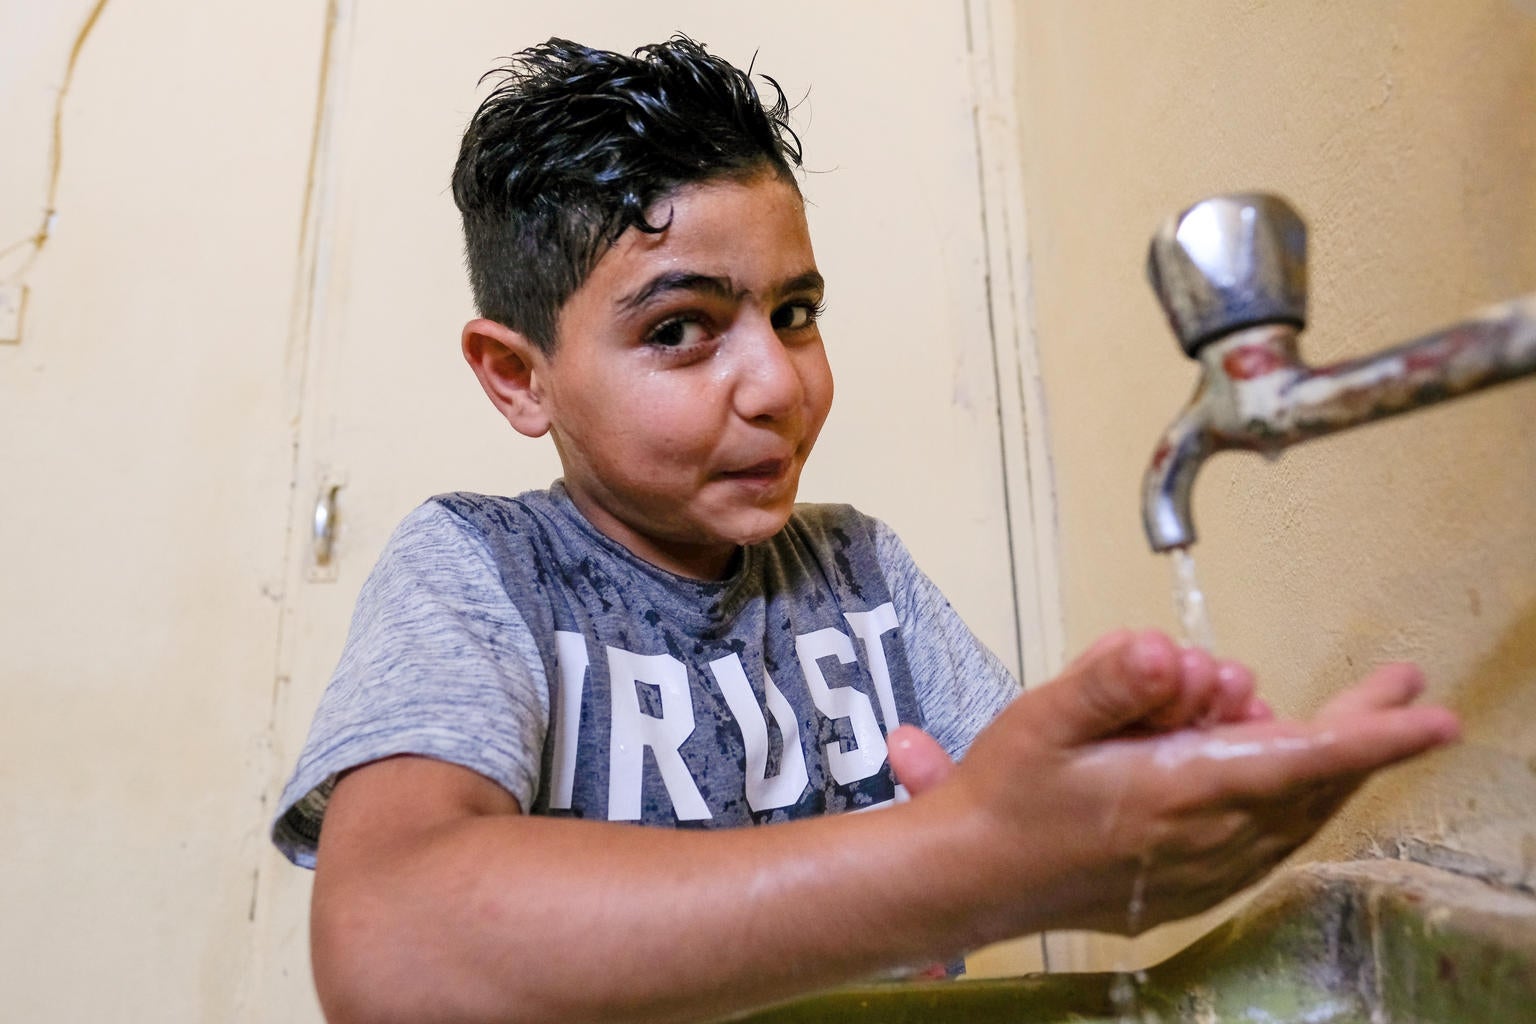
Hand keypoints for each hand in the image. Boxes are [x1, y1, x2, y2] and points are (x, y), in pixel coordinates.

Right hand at [890, 630, 1457, 937]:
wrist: (969, 877)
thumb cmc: (1005, 798)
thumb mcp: (1042, 719)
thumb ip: (1107, 680)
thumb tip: (1164, 651)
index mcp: (1178, 794)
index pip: (1299, 761)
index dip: (1373, 738)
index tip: (1431, 718)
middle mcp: (1207, 842)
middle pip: (1314, 783)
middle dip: (1362, 733)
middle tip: (1397, 687)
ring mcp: (1204, 872)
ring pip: (1295, 814)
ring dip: (1315, 761)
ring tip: (1277, 708)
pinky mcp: (1191, 887)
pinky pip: (1268, 842)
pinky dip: (1287, 800)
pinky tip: (1269, 770)